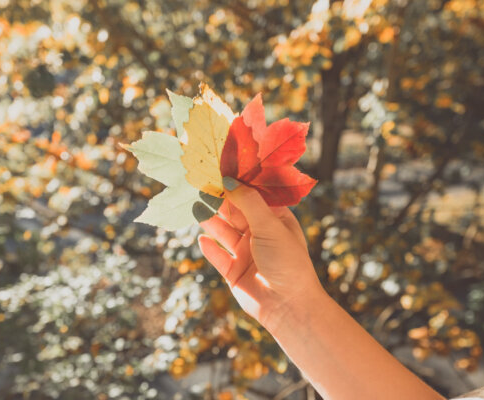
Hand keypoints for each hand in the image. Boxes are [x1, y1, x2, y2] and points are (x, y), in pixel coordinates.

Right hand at [198, 177, 324, 331]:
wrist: (288, 307)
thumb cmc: (287, 261)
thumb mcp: (270, 226)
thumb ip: (248, 202)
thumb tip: (228, 180)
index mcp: (275, 219)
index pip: (252, 196)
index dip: (236, 184)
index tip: (218, 169)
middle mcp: (260, 234)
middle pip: (234, 213)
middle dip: (218, 201)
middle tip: (199, 185)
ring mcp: (246, 253)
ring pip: (223, 232)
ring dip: (210, 221)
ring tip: (195, 206)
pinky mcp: (234, 272)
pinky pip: (218, 257)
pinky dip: (210, 249)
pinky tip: (202, 239)